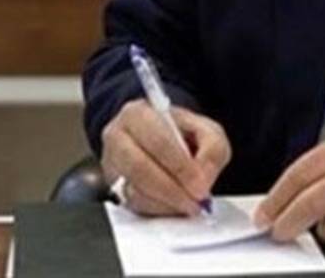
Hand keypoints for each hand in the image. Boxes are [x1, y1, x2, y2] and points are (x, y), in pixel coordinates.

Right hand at [100, 99, 230, 216]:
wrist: (163, 138)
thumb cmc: (181, 132)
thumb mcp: (206, 130)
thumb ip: (212, 149)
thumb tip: (203, 179)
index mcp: (138, 114)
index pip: (158, 141)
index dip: (180, 166)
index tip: (200, 185)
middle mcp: (118, 137)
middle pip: (140, 168)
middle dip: (172, 189)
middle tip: (195, 201)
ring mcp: (112, 164)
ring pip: (134, 190)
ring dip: (166, 202)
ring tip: (189, 205)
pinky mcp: (113, 187)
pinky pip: (133, 204)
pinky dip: (158, 209)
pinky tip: (174, 207)